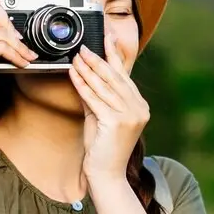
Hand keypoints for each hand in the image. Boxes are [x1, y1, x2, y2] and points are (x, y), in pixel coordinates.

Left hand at [70, 36, 149, 181]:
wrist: (106, 175)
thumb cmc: (102, 149)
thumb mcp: (99, 117)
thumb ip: (95, 97)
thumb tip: (83, 74)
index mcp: (139, 106)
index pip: (124, 75)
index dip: (114, 55)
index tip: (106, 37)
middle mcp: (139, 108)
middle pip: (115, 77)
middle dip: (98, 59)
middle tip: (83, 46)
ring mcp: (130, 115)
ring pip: (105, 86)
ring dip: (88, 69)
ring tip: (76, 56)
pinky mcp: (117, 122)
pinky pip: (95, 99)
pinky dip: (82, 85)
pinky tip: (74, 74)